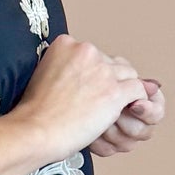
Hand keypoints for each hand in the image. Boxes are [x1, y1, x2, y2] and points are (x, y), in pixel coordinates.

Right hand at [12, 33, 162, 161]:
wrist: (35, 130)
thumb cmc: (35, 112)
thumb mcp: (43, 74)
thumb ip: (64, 67)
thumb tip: (84, 77)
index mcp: (66, 43)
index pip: (94, 53)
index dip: (94, 72)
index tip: (88, 86)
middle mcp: (86, 51)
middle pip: (112, 63)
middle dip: (109, 81)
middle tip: (99, 100)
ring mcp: (102, 71)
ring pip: (128, 75)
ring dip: (122, 91)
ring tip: (111, 107)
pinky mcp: (114, 92)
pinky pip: (139, 90)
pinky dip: (136, 101)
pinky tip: (126, 110)